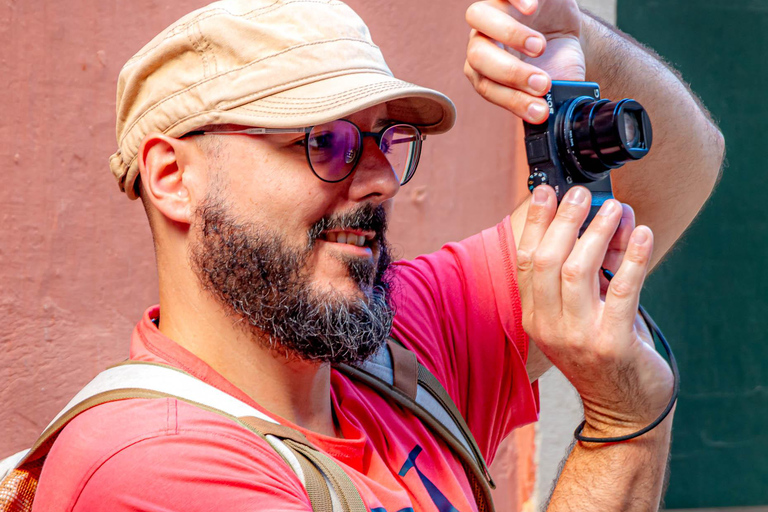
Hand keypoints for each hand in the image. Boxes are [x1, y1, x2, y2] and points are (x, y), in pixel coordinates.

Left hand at [464, 0, 584, 122]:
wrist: (564, 30)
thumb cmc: (554, 60)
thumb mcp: (554, 82)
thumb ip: (547, 100)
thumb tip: (549, 118)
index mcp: (484, 70)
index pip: (486, 86)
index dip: (513, 101)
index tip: (541, 110)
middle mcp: (482, 41)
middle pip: (477, 55)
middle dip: (511, 73)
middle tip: (543, 83)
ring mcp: (492, 13)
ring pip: (477, 17)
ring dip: (509, 35)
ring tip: (540, 47)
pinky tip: (532, 9)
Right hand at [517, 185, 673, 435]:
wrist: (623, 408)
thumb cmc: (603, 350)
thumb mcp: (585, 308)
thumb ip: (593, 265)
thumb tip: (608, 214)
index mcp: (535, 316)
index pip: (525, 261)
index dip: (534, 223)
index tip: (545, 192)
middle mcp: (549, 326)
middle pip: (547, 260)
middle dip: (563, 220)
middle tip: (582, 195)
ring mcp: (578, 336)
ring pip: (578, 270)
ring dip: (597, 233)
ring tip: (615, 209)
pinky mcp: (612, 343)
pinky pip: (622, 291)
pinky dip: (634, 258)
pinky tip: (643, 235)